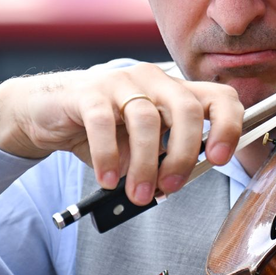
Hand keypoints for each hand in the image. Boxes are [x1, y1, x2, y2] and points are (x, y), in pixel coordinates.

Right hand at [0, 63, 242, 204]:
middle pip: (186, 109)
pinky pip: (104, 123)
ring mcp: (121, 81)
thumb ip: (163, 156)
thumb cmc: (103, 130)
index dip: (228, 125)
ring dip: (144, 164)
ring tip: (137, 194)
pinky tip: (108, 179)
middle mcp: (154, 80)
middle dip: (183, 154)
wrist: (47, 112)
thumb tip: (175, 183)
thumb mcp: (142, 143)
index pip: (219, 97)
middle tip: (171, 187)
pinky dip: (109, 156)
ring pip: (146, 120)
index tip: (219, 158)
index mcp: (175, 92)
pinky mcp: (88, 92)